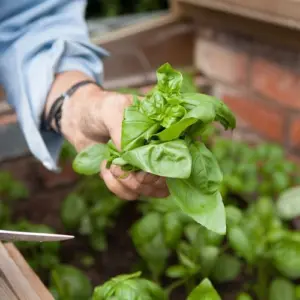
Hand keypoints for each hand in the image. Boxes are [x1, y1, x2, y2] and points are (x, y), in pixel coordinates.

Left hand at [45, 71, 168, 199]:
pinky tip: (106, 170)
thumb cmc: (99, 108)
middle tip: (125, 171)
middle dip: (144, 180)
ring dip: (129, 185)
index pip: (178, 154)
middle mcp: (158, 149)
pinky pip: (131, 193)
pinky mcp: (130, 175)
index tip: (145, 170)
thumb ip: (122, 128)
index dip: (166, 167)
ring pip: (150, 189)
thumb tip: (129, 155)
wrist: (78, 120)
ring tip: (112, 168)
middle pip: (166, 178)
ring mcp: (144, 164)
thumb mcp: (112, 109)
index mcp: (162, 130)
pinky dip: (117, 187)